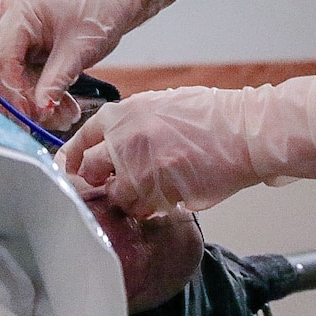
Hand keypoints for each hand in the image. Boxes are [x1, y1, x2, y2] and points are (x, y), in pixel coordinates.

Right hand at [0, 0, 183, 129]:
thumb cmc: (99, 10)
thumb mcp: (78, 50)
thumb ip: (55, 81)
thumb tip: (39, 109)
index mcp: (19, 9)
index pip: (5, 58)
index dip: (16, 90)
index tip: (30, 114)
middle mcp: (11, 16)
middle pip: (7, 68)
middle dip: (28, 97)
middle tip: (49, 119)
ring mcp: (17, 28)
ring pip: (17, 73)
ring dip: (37, 96)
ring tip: (63, 114)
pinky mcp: (26, 40)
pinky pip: (26, 70)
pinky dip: (42, 87)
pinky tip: (60, 103)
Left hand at [58, 76, 315, 216]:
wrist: (245, 131)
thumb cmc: (209, 116)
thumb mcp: (160, 105)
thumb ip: (130, 123)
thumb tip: (110, 143)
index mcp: (123, 114)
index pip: (80, 139)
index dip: (72, 158)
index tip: (70, 169)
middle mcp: (125, 140)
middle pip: (90, 172)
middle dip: (97, 182)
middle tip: (111, 187)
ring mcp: (142, 169)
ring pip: (118, 198)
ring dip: (128, 201)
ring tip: (148, 194)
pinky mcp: (162, 194)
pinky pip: (145, 210)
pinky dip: (152, 210)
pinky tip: (167, 200)